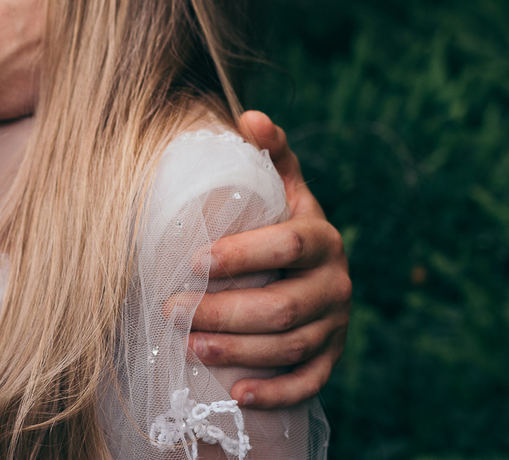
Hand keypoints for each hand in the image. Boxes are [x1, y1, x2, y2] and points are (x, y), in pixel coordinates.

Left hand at [188, 111, 350, 408]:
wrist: (310, 268)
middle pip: (283, 306)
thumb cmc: (278, 221)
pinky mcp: (331, 358)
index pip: (287, 244)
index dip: (242, 254)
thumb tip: (249, 116)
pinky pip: (309, 383)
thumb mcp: (279, 185)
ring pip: (290, 346)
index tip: (193, 258)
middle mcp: (336, 282)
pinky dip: (275, 391)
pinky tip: (238, 392)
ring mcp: (336, 324)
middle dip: (224, 311)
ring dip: (237, 351)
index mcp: (321, 235)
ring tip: (188, 345)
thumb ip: (268, 153)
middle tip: (172, 307)